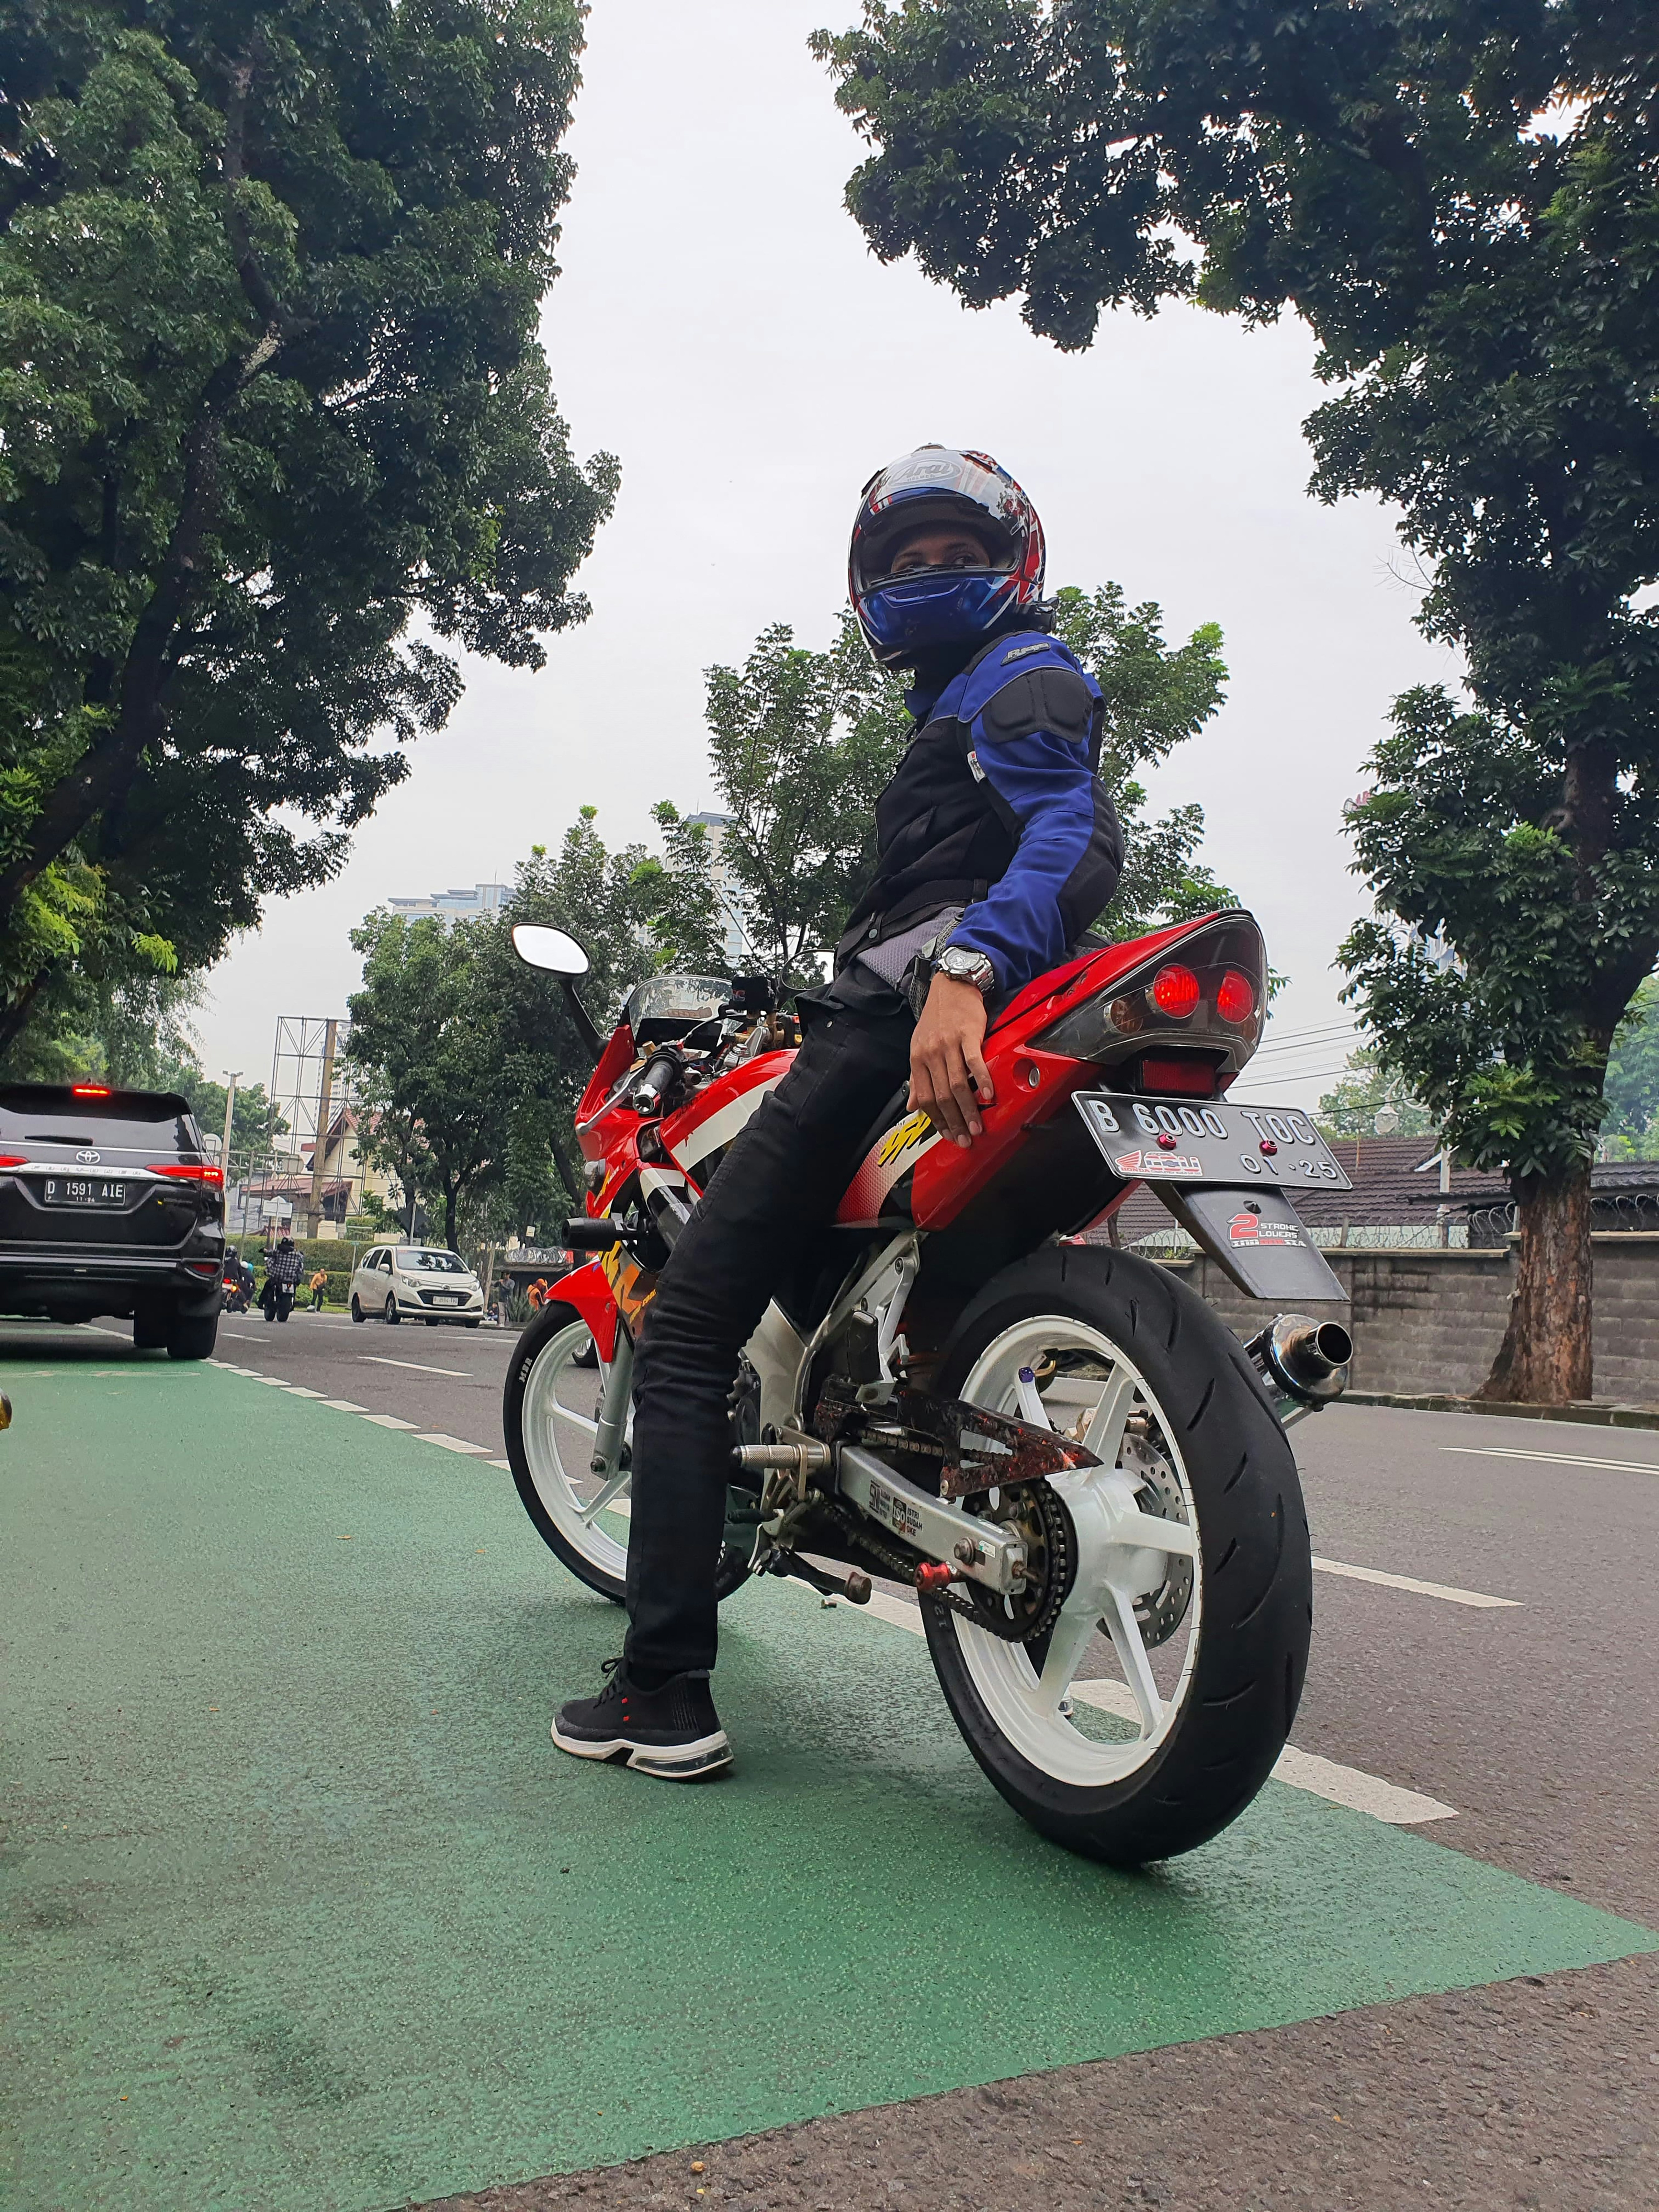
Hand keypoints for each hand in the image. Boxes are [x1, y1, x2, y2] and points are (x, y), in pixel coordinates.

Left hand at [909, 973, 994, 1147]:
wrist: (951, 986)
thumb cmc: (937, 1018)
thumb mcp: (919, 1047)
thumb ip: (917, 1078)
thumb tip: (912, 1106)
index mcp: (917, 1059)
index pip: (925, 1098)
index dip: (936, 1120)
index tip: (947, 1135)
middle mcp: (930, 1053)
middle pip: (941, 1096)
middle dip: (954, 1122)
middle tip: (965, 1139)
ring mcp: (948, 1044)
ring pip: (957, 1084)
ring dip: (968, 1110)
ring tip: (977, 1127)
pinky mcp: (967, 1035)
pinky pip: (974, 1062)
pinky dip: (981, 1080)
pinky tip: (987, 1095)